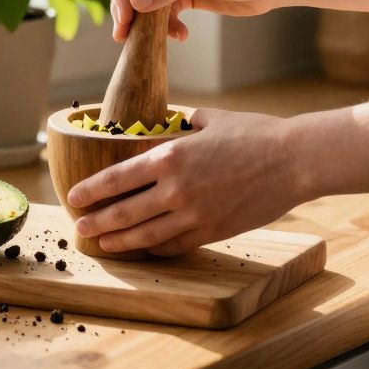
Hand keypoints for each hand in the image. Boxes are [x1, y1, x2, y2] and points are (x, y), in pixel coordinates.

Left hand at [65, 108, 304, 255]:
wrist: (294, 160)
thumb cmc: (254, 134)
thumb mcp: (209, 119)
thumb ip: (180, 124)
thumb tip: (166, 123)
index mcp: (170, 156)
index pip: (116, 178)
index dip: (91, 190)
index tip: (73, 196)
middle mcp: (176, 188)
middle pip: (123, 212)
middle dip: (96, 221)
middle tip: (78, 227)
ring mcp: (194, 214)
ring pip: (146, 235)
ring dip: (120, 241)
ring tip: (102, 244)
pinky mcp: (213, 231)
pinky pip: (175, 245)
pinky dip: (155, 248)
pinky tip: (144, 249)